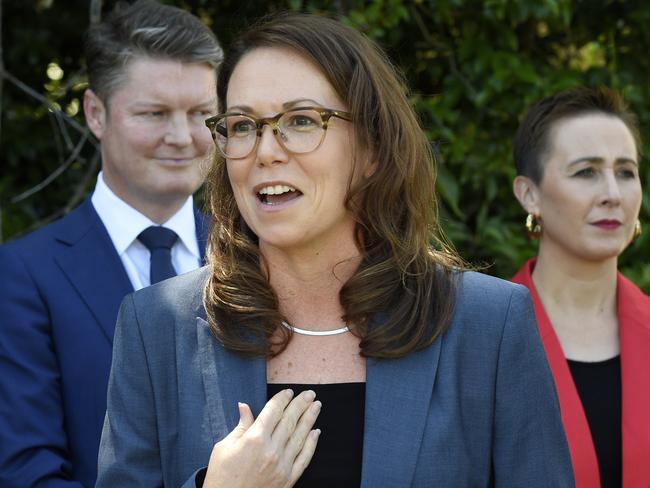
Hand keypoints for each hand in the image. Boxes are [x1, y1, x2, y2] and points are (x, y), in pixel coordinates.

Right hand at [203, 389, 321, 487]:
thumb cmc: (221, 477)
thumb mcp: (224, 447)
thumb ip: (241, 426)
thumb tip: (245, 406)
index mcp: (254, 439)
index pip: (273, 411)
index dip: (282, 399)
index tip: (289, 392)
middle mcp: (271, 450)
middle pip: (290, 420)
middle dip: (301, 404)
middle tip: (309, 394)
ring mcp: (282, 465)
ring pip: (300, 436)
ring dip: (310, 419)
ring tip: (316, 406)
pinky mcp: (288, 479)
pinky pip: (304, 458)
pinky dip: (311, 444)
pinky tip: (315, 433)